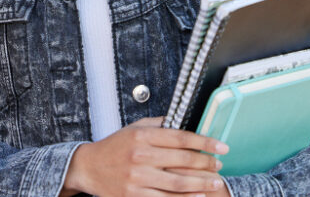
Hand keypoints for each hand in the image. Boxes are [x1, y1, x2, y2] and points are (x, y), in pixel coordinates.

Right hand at [60, 117, 229, 196]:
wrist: (89, 168)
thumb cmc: (114, 147)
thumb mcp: (135, 128)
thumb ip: (159, 124)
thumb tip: (185, 120)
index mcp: (142, 136)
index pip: (181, 138)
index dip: (204, 142)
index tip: (220, 146)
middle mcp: (140, 156)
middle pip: (183, 160)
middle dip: (206, 163)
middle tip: (220, 165)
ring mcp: (137, 178)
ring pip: (178, 182)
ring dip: (202, 183)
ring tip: (216, 182)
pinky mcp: (134, 195)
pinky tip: (199, 195)